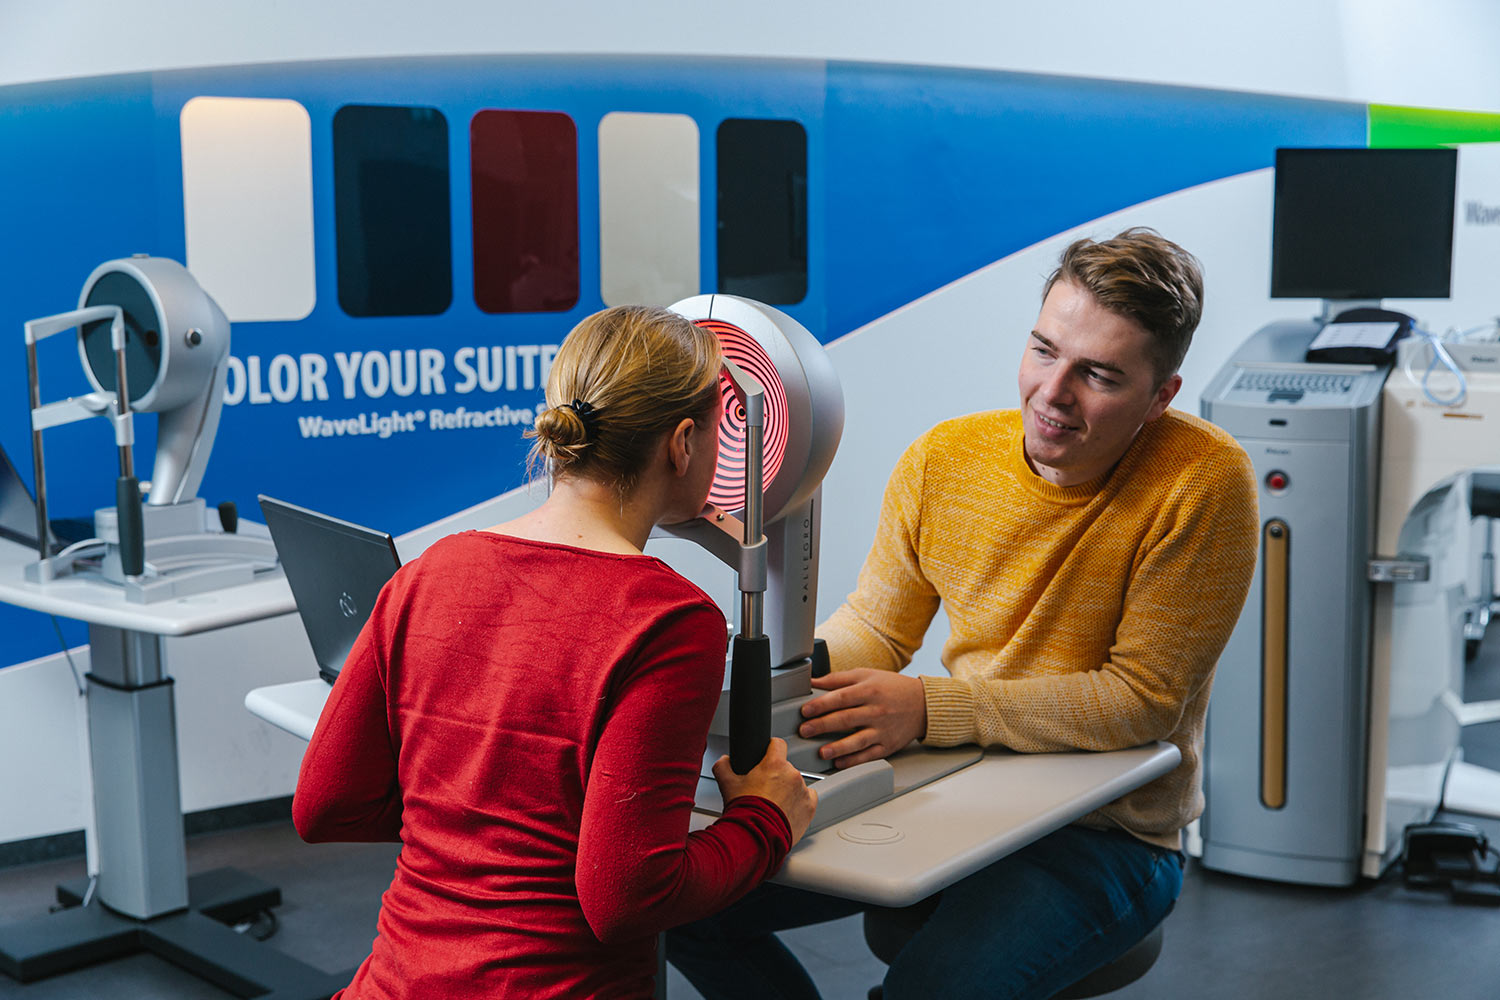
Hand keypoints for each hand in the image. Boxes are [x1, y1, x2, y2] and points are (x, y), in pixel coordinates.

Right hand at [713, 737, 817, 845]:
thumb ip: (724, 766)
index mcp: (774, 764)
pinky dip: (799, 802)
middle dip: (776, 776)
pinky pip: (808, 798)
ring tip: (773, 804)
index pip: (778, 744)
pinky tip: (786, 810)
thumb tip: (724, 761)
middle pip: (786, 767)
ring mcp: (803, 791)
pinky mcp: (810, 807)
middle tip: (764, 790)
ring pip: (796, 783)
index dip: (771, 749)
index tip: (767, 756)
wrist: (755, 836)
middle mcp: (792, 774)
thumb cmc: (744, 812)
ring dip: (788, 790)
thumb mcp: (727, 784)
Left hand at [798, 669, 925, 768]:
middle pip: (847, 719)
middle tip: (805, 731)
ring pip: (858, 740)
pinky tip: (840, 763)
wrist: (923, 704)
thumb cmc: (891, 687)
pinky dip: (854, 761)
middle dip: (823, 725)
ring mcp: (883, 730)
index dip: (822, 704)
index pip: (842, 697)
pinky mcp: (888, 745)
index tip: (805, 710)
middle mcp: (876, 710)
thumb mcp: (866, 675)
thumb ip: (838, 679)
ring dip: (839, 748)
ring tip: (822, 752)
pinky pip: (869, 755)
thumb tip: (812, 682)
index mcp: (869, 690)